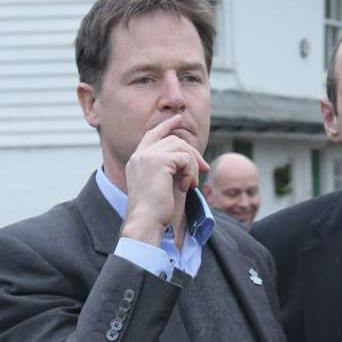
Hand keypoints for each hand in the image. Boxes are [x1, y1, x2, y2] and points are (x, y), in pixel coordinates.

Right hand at [122, 114, 208, 247]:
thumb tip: (192, 158)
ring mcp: (146, 157)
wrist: (146, 223)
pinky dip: (191, 172)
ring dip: (192, 166)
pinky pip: (184, 158)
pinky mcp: (157, 161)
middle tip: (205, 169)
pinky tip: (187, 187)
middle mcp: (139, 156)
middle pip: (173, 140)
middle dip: (192, 153)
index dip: (166, 126)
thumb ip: (173, 169)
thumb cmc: (157, 212)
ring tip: (191, 184)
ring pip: (180, 147)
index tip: (178, 119)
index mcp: (137, 161)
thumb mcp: (165, 185)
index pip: (152, 134)